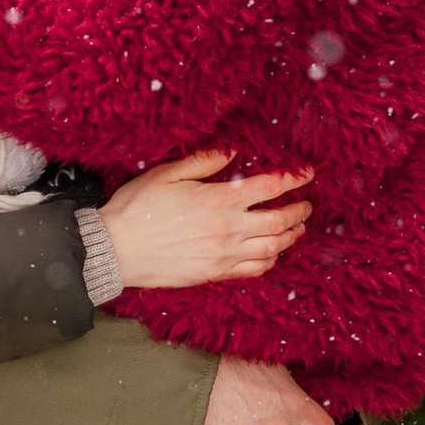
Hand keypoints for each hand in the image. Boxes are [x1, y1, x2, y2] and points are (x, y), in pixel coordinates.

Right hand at [101, 149, 309, 292]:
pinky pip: (254, 269)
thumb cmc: (137, 208)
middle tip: (306, 204)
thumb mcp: (167, 174)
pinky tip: (273, 253)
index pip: (270, 187)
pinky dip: (271, 260)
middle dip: (300, 210)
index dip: (295, 178)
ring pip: (273, 247)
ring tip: (298, 228)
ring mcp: (224, 254)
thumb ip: (203, 162)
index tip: (308, 173)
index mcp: (219, 199)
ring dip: (292, 236)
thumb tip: (232, 151)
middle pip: (280, 220)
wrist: (116, 250)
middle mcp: (228, 228)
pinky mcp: (215, 273)